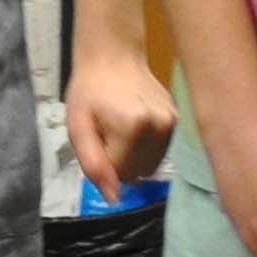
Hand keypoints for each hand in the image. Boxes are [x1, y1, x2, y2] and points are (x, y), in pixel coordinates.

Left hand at [65, 44, 176, 201]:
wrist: (113, 58)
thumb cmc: (90, 91)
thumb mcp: (78, 128)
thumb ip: (94, 165)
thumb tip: (114, 199)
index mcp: (134, 127)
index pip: (121, 174)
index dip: (104, 160)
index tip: (98, 136)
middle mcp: (160, 127)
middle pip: (138, 173)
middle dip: (119, 161)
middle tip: (108, 132)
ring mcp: (173, 124)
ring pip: (149, 166)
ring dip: (132, 157)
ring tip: (120, 129)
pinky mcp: (178, 122)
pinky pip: (158, 154)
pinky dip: (144, 148)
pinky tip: (135, 127)